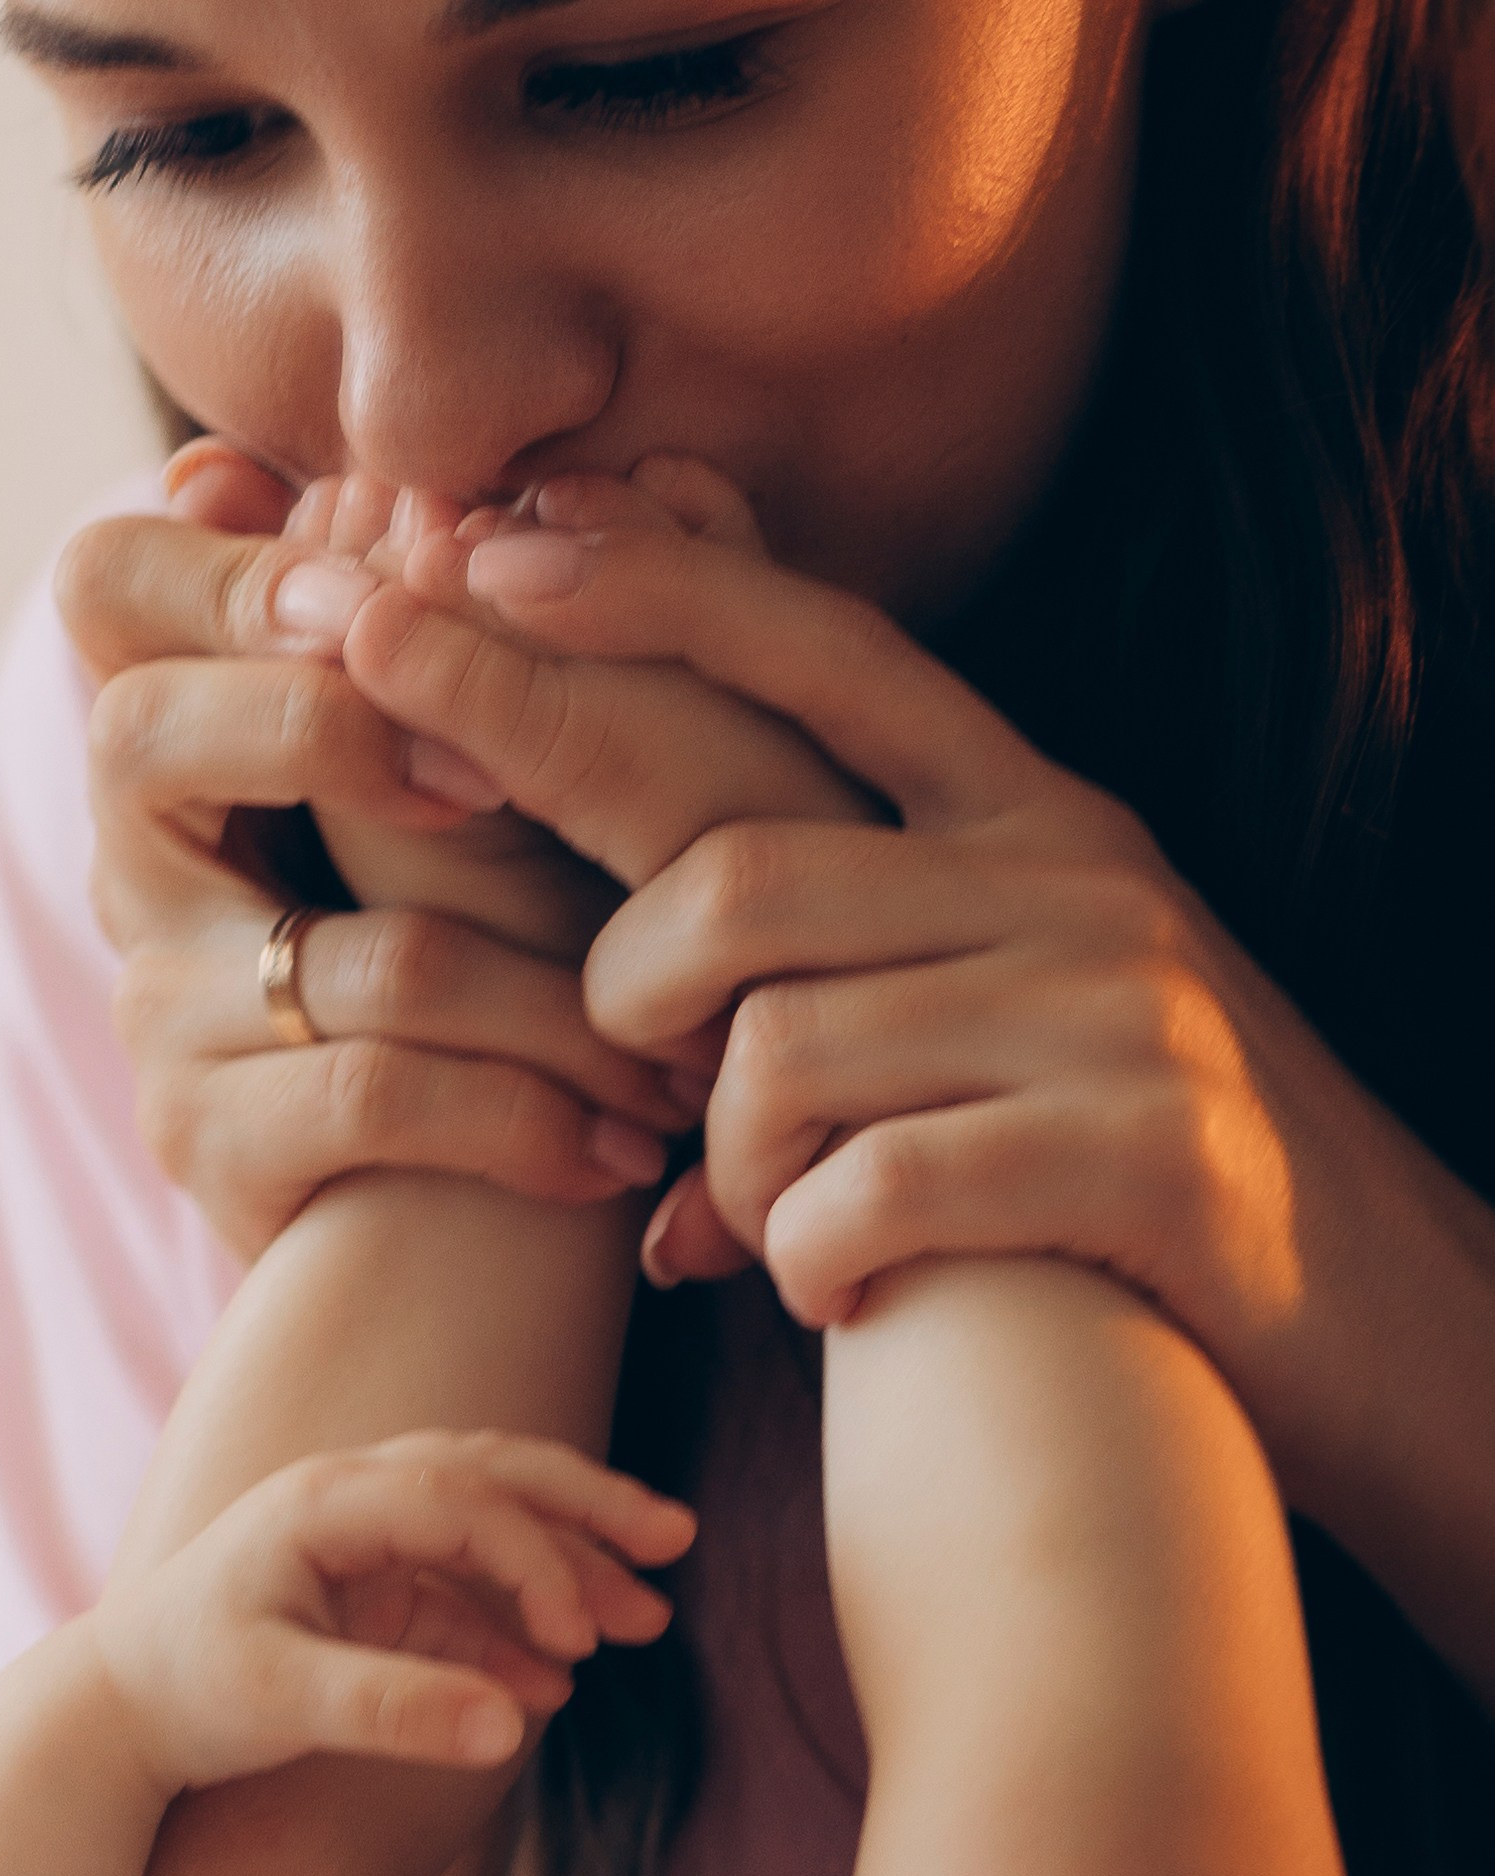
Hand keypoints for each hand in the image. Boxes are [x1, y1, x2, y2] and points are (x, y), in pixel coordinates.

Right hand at [56, 448, 695, 1257]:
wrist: (478, 1240)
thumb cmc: (532, 958)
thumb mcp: (529, 780)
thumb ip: (516, 630)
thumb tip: (544, 476)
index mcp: (198, 721)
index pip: (111, 580)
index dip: (240, 572)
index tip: (401, 596)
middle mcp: (141, 854)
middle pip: (137, 728)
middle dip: (322, 725)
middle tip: (494, 773)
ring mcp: (160, 1003)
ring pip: (350, 946)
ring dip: (550, 993)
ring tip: (680, 1036)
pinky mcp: (206, 1140)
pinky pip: (372, 1092)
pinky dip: (524, 1114)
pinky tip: (623, 1146)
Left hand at [85, 1431, 692, 1791]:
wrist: (110, 1710)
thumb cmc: (186, 1694)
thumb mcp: (283, 1704)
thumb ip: (397, 1710)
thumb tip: (518, 1729)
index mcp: (325, 1501)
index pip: (462, 1502)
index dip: (534, 1560)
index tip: (583, 1636)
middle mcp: (347, 1496)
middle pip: (491, 1472)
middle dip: (587, 1507)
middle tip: (675, 1539)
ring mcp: (358, 1536)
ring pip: (487, 1519)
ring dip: (565, 1563)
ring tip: (646, 1615)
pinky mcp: (363, 1584)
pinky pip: (459, 1588)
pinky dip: (512, 1624)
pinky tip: (559, 1683)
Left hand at [338, 503, 1458, 1537]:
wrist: (1393, 1319)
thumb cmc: (1129, 1160)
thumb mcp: (1012, 986)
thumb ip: (844, 927)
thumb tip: (614, 948)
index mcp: (1029, 811)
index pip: (815, 647)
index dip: (644, 592)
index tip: (482, 556)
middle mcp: (1071, 877)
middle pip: (735, 877)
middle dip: (628, 997)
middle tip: (648, 1084)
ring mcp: (1116, 1011)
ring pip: (778, 1054)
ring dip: (731, 1173)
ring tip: (780, 1229)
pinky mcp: (1145, 1156)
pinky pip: (869, 1190)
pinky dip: (807, 1262)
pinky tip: (843, 1294)